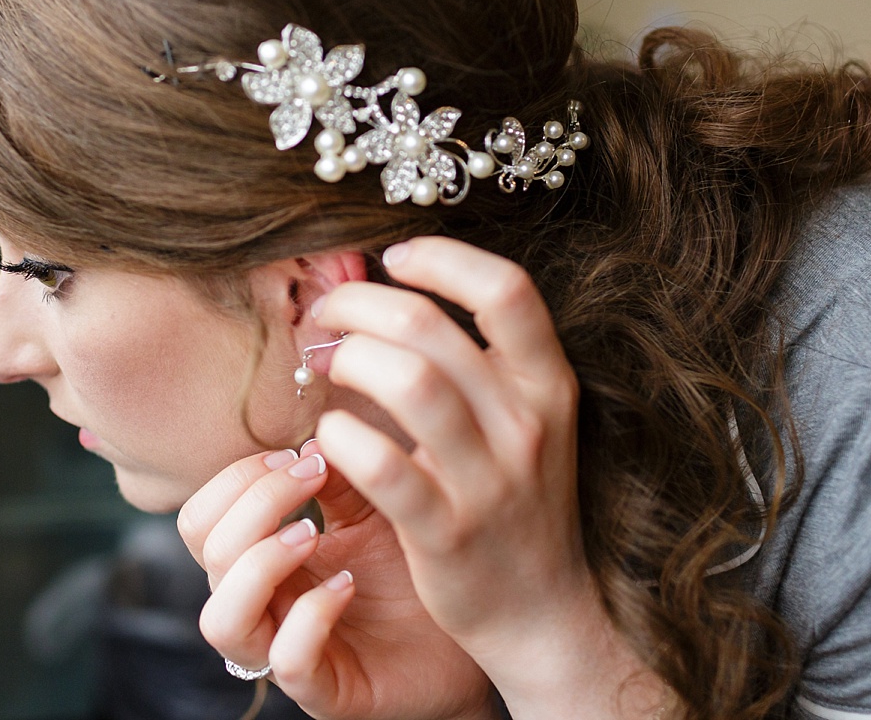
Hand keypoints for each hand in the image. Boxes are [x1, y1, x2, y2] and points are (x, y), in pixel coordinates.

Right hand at [178, 444, 494, 719]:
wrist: (471, 631)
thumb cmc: (413, 569)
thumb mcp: (373, 509)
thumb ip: (339, 477)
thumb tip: (315, 436)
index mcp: (259, 559)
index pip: (200, 519)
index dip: (235, 479)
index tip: (299, 454)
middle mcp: (261, 605)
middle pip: (204, 552)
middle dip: (253, 503)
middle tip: (312, 479)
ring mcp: (285, 650)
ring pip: (221, 620)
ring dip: (260, 564)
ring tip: (313, 534)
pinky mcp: (324, 691)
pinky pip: (288, 661)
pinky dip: (312, 616)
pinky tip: (349, 585)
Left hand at [312, 236, 665, 718]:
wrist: (542, 613)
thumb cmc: (514, 499)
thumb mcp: (516, 421)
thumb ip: (465, 358)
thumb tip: (379, 278)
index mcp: (548, 385)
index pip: (506, 290)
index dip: (442, 258)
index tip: (393, 257)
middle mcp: (527, 424)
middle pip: (431, 327)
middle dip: (360, 305)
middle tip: (326, 316)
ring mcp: (490, 481)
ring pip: (409, 382)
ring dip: (348, 360)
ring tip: (322, 366)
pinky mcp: (447, 533)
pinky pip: (382, 465)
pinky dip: (340, 437)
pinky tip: (328, 435)